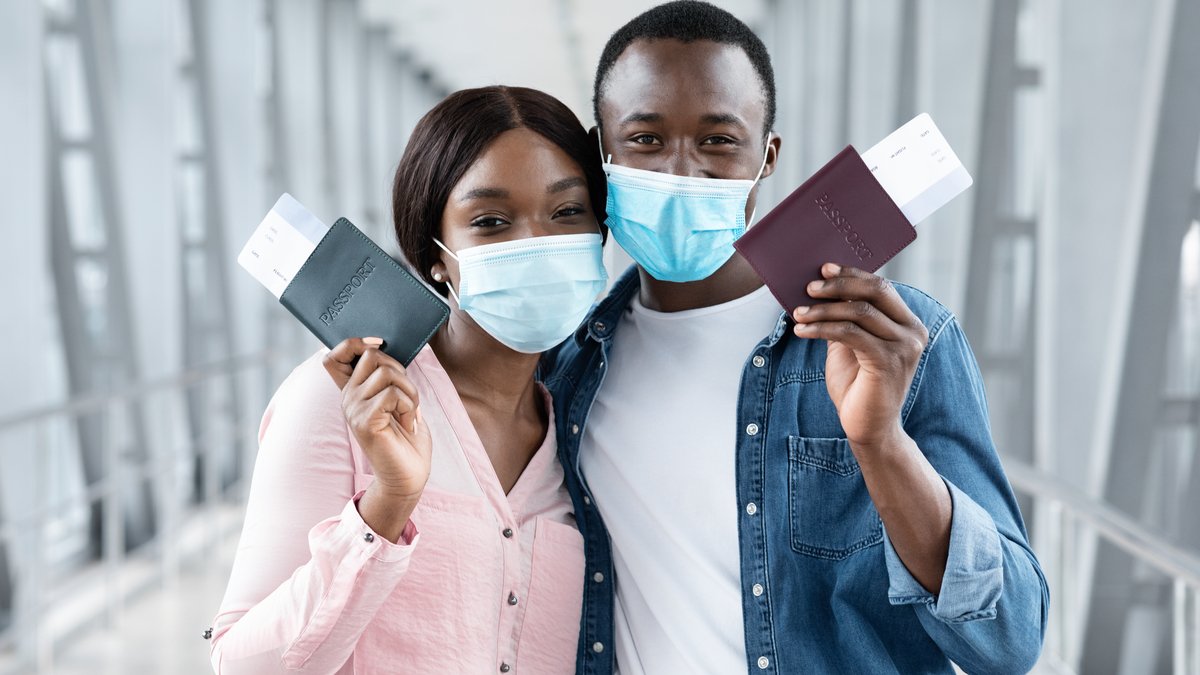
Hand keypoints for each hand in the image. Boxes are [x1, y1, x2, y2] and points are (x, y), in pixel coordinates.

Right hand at [323, 338, 431, 505]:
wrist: (408, 475)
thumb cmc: (406, 436)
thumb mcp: (397, 398)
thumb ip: (388, 376)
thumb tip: (386, 348)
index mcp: (353, 391)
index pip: (334, 356)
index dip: (354, 343)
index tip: (379, 343)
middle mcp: (348, 398)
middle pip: (371, 355)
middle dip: (400, 369)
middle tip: (407, 397)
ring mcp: (353, 410)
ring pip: (387, 373)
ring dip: (410, 391)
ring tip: (409, 413)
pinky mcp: (364, 422)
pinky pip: (393, 394)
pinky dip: (410, 407)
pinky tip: (407, 424)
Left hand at [791, 264, 927, 451]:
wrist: (868, 427)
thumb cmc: (857, 385)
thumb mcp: (850, 344)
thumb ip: (846, 317)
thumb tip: (822, 287)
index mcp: (908, 323)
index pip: (881, 287)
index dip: (852, 274)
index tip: (823, 268)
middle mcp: (913, 331)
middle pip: (875, 291)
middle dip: (839, 285)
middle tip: (809, 287)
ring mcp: (904, 347)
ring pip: (859, 311)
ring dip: (823, 310)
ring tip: (798, 313)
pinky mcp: (888, 362)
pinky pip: (849, 334)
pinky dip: (822, 328)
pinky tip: (802, 331)